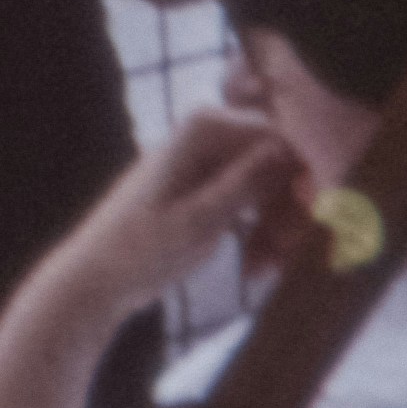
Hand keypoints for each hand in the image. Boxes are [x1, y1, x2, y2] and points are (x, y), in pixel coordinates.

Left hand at [57, 80, 301, 321]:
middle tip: (281, 259)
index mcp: (206, 126)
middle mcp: (213, 129)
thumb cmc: (137, 252)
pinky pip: (257, 200)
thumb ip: (243, 184)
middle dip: (290, 211)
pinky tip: (255, 268)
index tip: (308, 226)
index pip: (282, 138)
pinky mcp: (215, 183)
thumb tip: (287, 150)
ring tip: (264, 269)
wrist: (98, 281)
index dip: (302, 182)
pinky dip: (262, 233)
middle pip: (283, 161)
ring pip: (275, 184)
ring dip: (278, 228)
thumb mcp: (196, 224)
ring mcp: (215, 156)